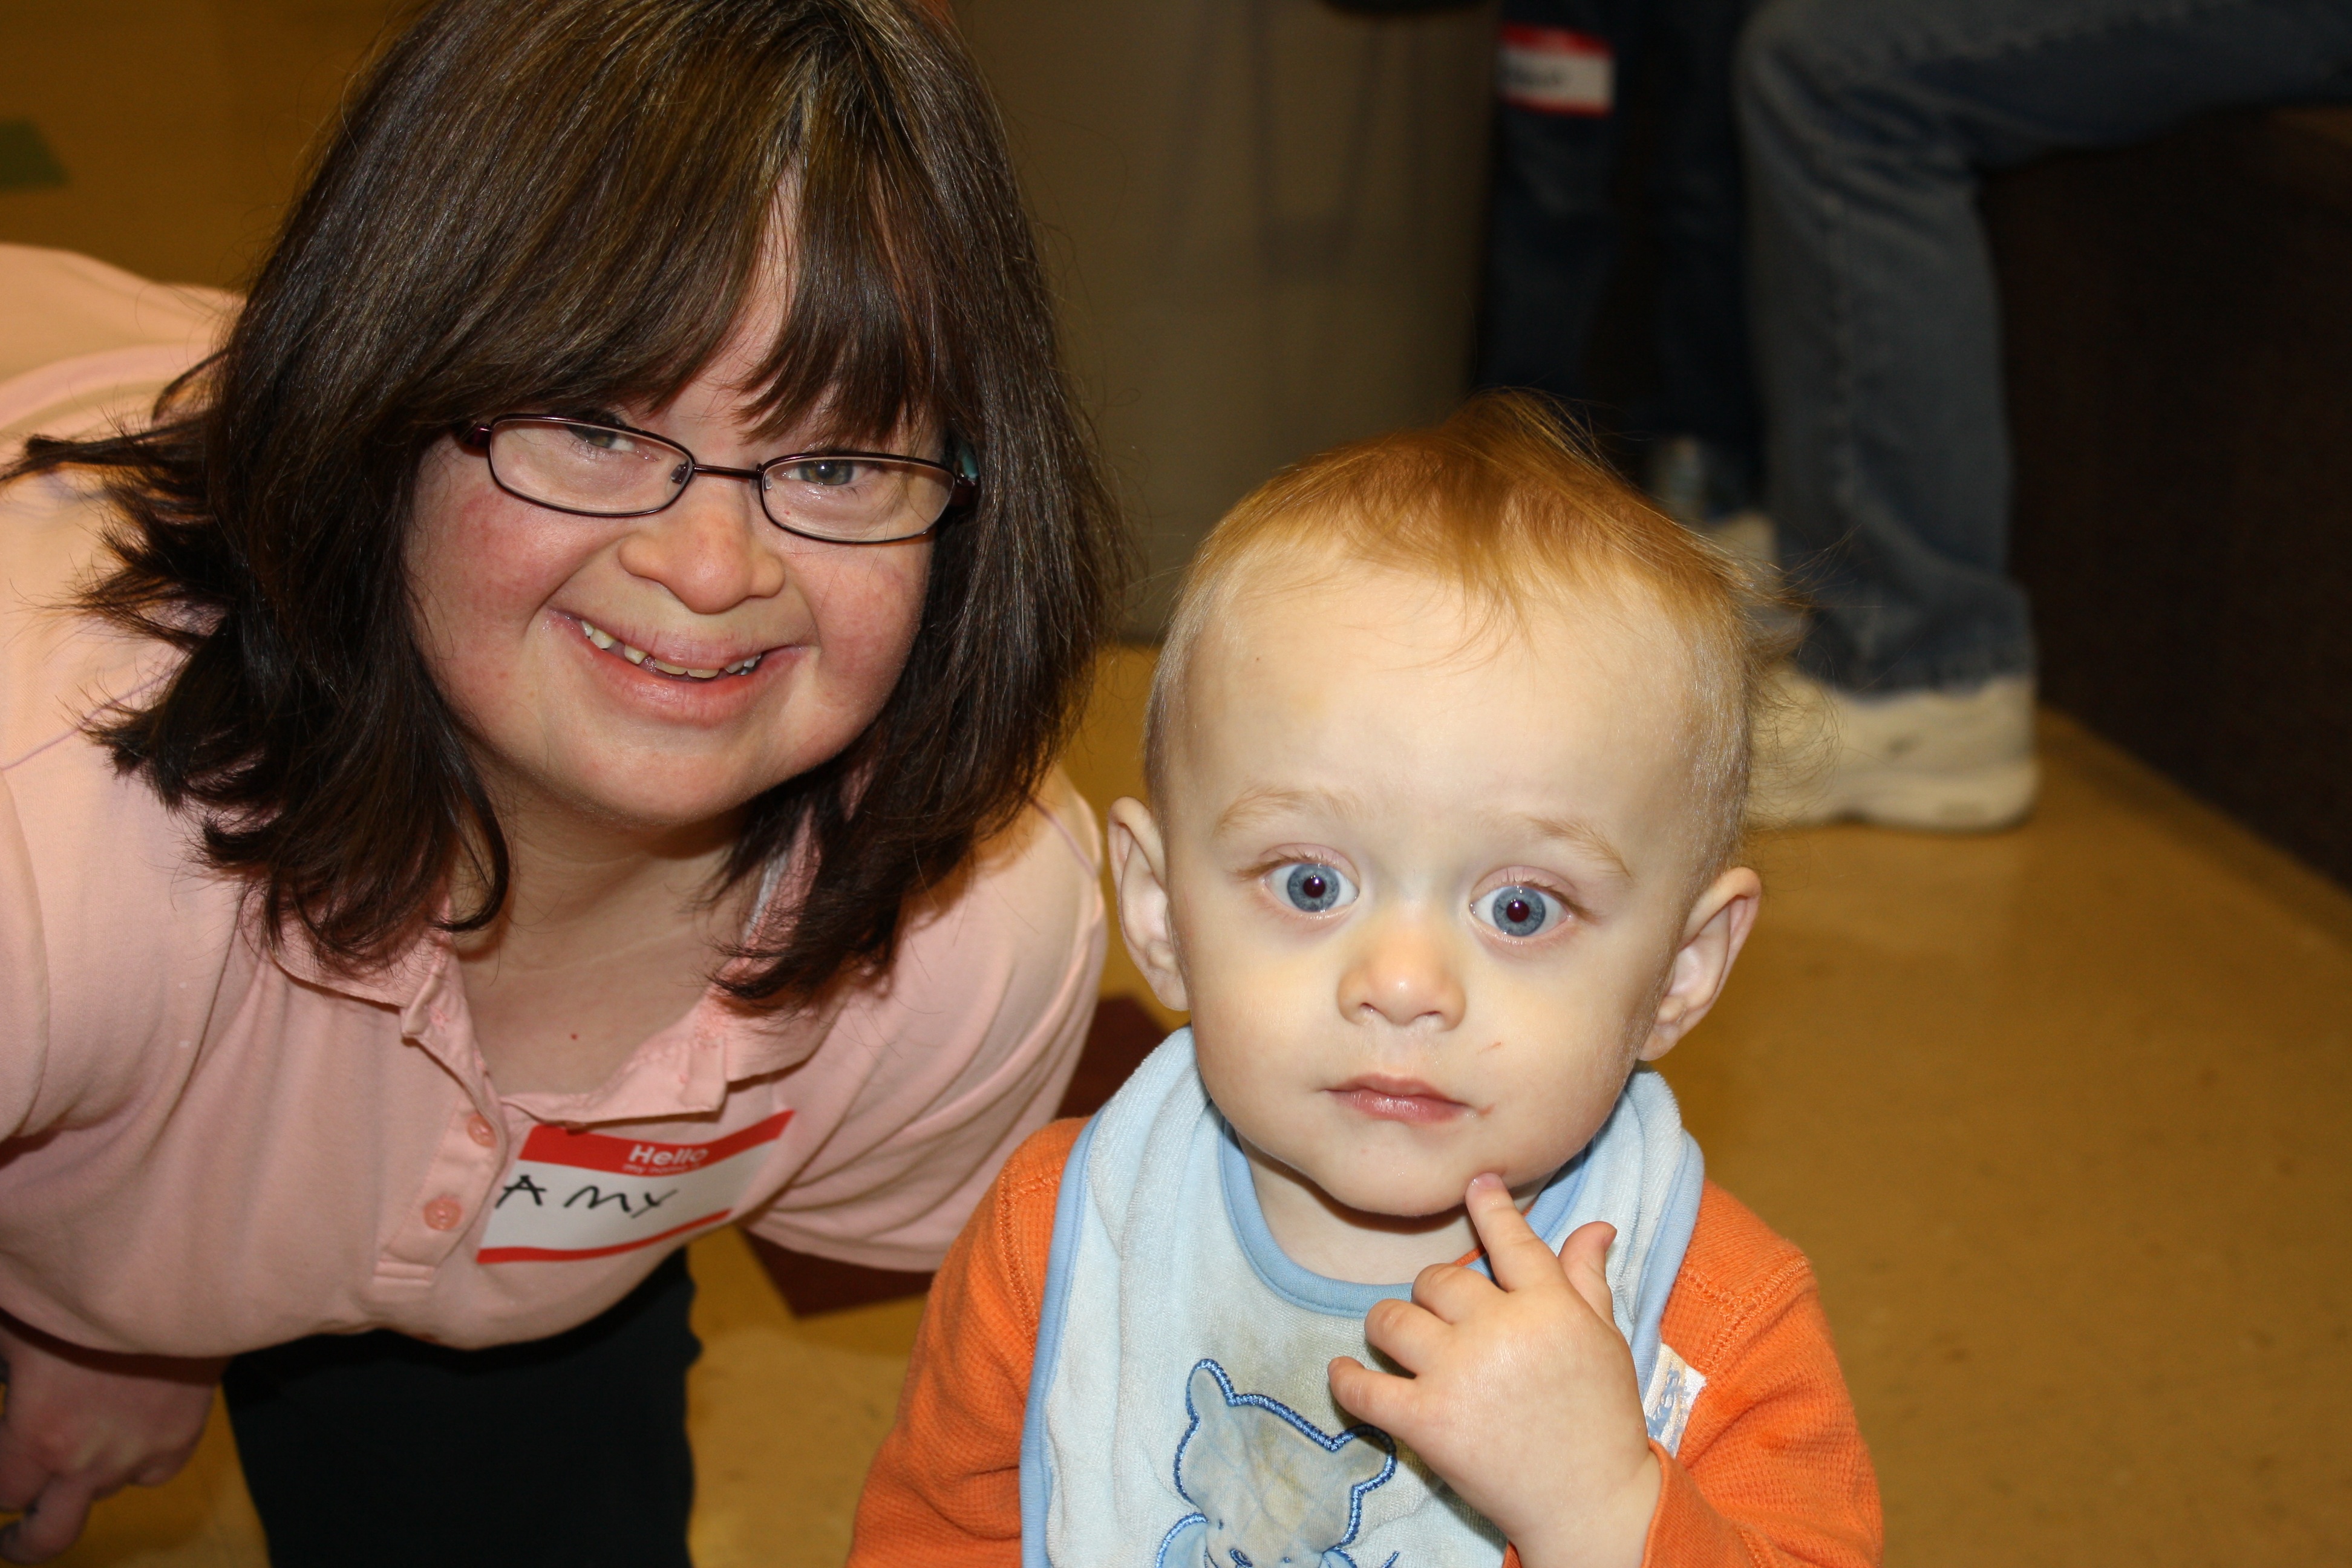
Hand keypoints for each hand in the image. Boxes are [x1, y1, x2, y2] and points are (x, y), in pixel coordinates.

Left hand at [0, 1312, 224, 1562]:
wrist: (169, 1277)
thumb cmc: (80, 1294)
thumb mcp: (13, 1328)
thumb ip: (3, 1369)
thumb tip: (6, 1381)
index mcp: (37, 1436)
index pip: (4, 1495)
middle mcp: (87, 1459)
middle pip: (49, 1537)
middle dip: (23, 1543)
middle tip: (13, 1539)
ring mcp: (138, 1453)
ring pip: (99, 1493)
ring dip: (81, 1478)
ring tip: (80, 1440)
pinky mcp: (180, 1437)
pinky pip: (149, 1473)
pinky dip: (134, 1463)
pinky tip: (127, 1432)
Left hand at [1327, 1174, 1660, 1567]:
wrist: (1591, 1503)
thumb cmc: (1601, 1418)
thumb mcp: (1604, 1342)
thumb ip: (1586, 1281)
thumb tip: (1594, 1225)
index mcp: (1549, 1307)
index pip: (1510, 1240)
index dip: (1489, 1207)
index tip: (1473, 1182)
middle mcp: (1501, 1331)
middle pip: (1437, 1281)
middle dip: (1433, 1295)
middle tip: (1444, 1321)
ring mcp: (1459, 1375)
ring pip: (1392, 1320)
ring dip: (1388, 1327)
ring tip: (1397, 1342)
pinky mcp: (1427, 1421)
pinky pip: (1363, 1388)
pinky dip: (1344, 1380)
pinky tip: (1342, 1372)